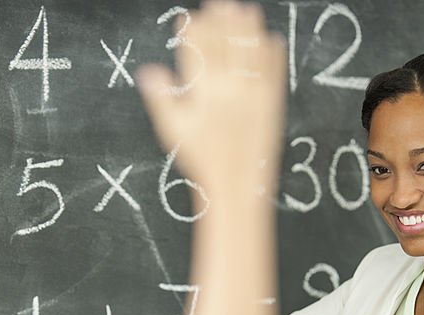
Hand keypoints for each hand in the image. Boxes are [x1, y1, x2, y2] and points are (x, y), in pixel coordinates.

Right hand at [135, 0, 286, 194]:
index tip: (190, 17)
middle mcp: (230, 88)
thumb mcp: (173, 131)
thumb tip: (149, 72)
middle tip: (219, 4)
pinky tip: (270, 40)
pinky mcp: (273, 103)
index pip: (197, 50)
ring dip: (248, 28)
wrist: (236, 187)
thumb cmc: (202, 162)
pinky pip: (274, 70)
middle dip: (220, 19)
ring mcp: (255, 93)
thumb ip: (161, 98)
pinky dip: (272, 52)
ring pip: (251, 50)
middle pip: (225, 43)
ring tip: (245, 11)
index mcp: (204, 92)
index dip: (193, 29)